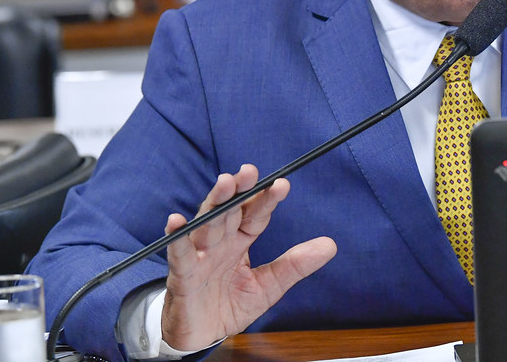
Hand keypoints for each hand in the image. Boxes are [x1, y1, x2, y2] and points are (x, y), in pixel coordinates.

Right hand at [161, 164, 336, 350]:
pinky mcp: (183, 274)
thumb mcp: (269, 286)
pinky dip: (176, 237)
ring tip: (225, 183)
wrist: (201, 335)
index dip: (266, 200)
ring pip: (207, 223)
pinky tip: (176, 220)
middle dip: (240, 189)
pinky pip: (180, 253)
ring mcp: (200, 255)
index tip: (282, 184)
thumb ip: (295, 265)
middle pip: (230, 210)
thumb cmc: (230, 304)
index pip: (255, 215)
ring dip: (216, 202)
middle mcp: (220, 242)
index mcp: (241, 241)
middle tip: (250, 171)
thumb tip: (330, 245)